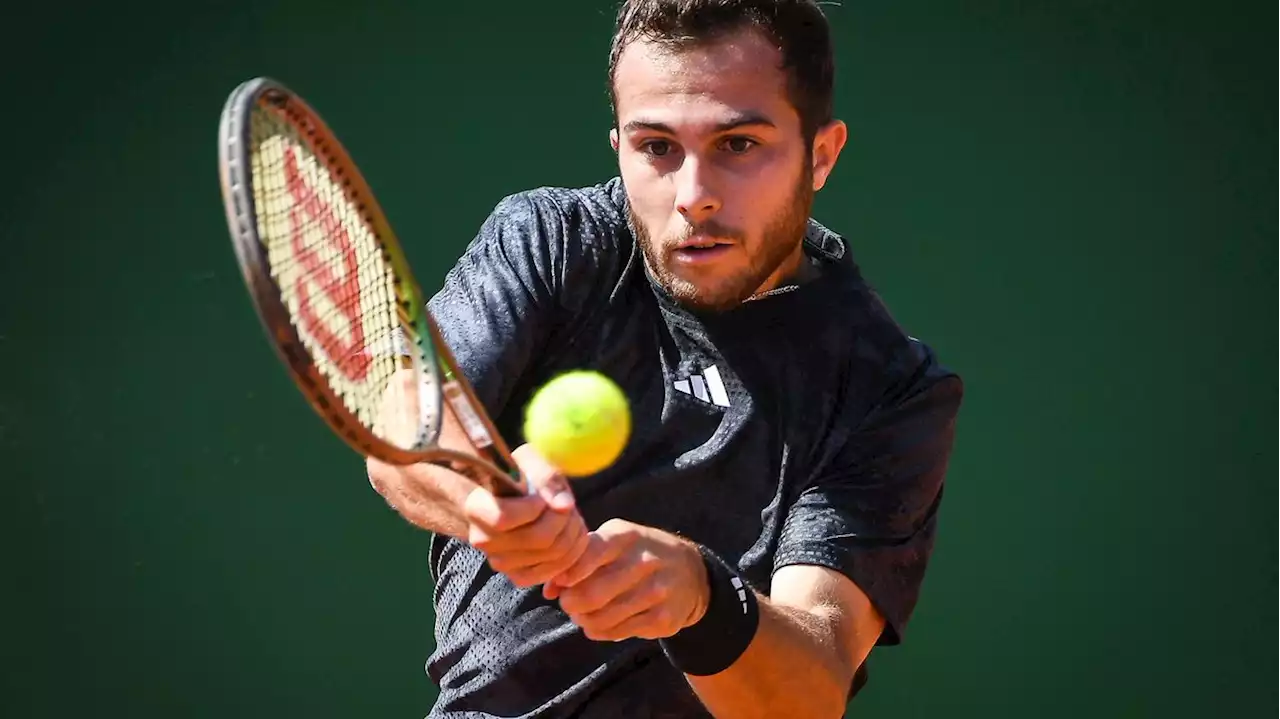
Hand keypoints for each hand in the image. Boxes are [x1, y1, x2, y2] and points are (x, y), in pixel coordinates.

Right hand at [461, 444, 591, 587]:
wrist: (517, 499)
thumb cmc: (522, 475)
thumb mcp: (530, 460)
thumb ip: (546, 476)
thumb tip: (564, 506)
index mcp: (476, 507)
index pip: (504, 517)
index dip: (534, 507)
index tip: (542, 496)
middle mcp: (483, 540)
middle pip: (538, 537)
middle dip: (564, 518)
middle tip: (568, 505)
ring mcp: (500, 563)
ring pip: (553, 554)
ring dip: (573, 532)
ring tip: (571, 516)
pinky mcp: (519, 577)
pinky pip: (556, 570)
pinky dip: (573, 552)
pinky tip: (570, 534)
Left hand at [545, 519, 709, 641]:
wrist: (692, 573)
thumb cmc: (639, 553)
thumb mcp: (615, 541)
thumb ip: (580, 558)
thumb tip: (548, 588)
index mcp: (627, 536)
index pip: (588, 554)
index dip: (567, 574)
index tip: (560, 583)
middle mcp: (644, 561)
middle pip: (590, 594)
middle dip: (570, 603)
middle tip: (569, 603)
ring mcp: (656, 592)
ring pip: (601, 618)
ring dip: (583, 620)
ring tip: (583, 614)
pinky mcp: (663, 618)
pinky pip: (616, 632)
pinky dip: (601, 630)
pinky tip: (602, 622)